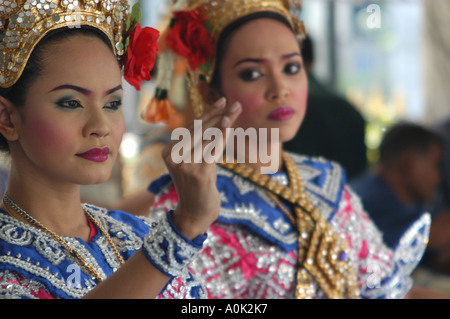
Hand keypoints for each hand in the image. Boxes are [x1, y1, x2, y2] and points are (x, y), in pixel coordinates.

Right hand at [161, 98, 241, 238]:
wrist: (194, 214)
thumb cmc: (198, 187)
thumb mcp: (195, 162)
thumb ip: (199, 144)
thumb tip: (217, 119)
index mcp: (168, 151)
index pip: (191, 127)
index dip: (208, 113)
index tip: (221, 101)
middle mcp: (173, 156)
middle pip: (199, 129)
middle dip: (218, 114)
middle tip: (235, 103)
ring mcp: (185, 164)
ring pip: (208, 137)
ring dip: (224, 121)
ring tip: (236, 110)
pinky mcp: (198, 172)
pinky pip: (213, 149)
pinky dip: (222, 136)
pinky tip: (229, 125)